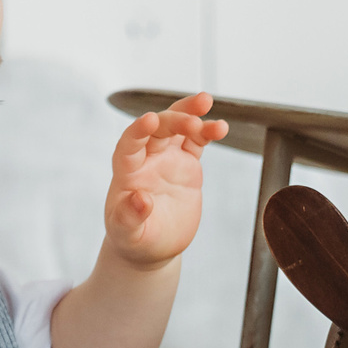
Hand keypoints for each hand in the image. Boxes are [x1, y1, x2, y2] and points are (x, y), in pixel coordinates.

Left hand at [104, 92, 226, 269]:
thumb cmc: (134, 239)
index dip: (138, 130)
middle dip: (174, 120)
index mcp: (127, 172)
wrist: (154, 246)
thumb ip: (130, 217)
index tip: (150, 120)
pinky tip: (220, 127)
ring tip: (206, 101)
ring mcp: (167, 159)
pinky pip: (197, 141)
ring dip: (190, 112)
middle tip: (193, 121)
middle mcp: (146, 159)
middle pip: (158, 129)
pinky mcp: (186, 164)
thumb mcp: (128, 233)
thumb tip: (140, 200)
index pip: (129, 144)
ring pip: (177, 127)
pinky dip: (207, 131)